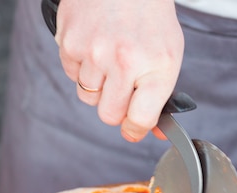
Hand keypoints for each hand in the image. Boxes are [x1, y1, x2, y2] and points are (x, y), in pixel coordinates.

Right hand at [54, 0, 183, 141]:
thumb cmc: (149, 17)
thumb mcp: (168, 55)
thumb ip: (160, 96)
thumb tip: (153, 132)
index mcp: (156, 66)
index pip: (140, 120)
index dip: (135, 129)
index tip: (133, 128)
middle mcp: (124, 61)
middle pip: (109, 115)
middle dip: (115, 107)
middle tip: (122, 85)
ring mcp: (93, 51)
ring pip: (88, 96)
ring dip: (97, 84)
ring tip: (109, 55)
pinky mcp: (69, 41)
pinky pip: (72, 74)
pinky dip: (81, 65)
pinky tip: (94, 43)